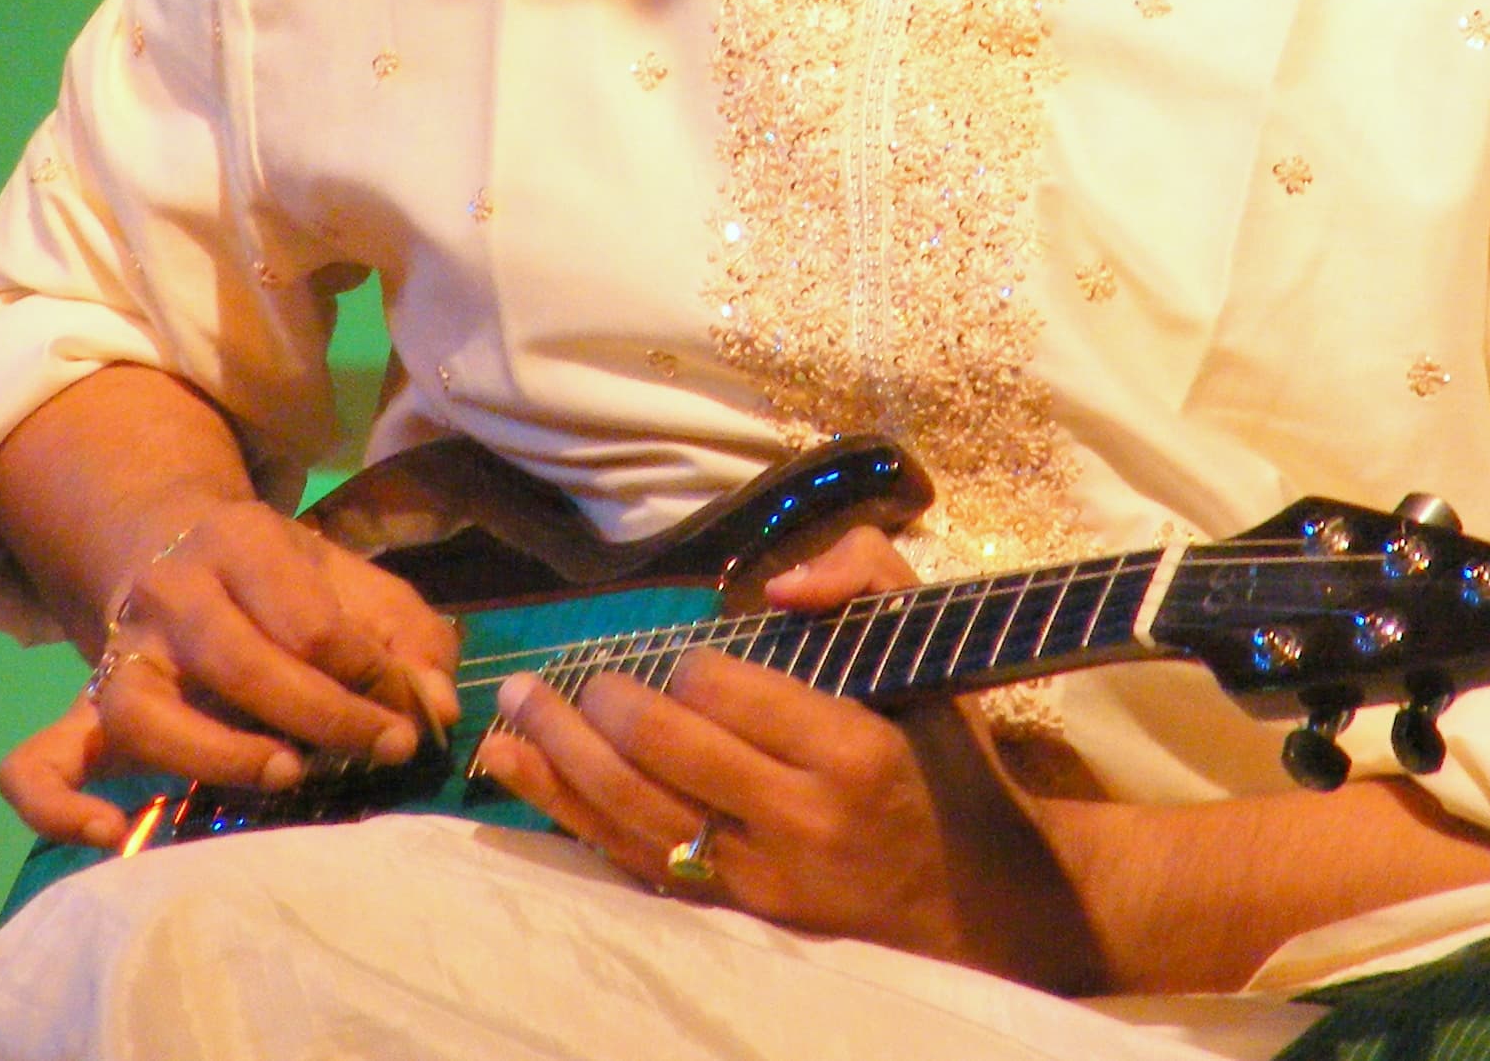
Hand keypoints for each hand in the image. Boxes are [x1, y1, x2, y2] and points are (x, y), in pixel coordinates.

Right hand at [0, 367, 461, 844]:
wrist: (171, 544)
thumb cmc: (282, 583)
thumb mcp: (354, 583)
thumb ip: (408, 638)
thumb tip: (436, 708)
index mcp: (242, 542)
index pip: (308, 619)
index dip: (369, 675)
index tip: (408, 715)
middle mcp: (168, 593)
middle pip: (237, 661)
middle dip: (319, 716)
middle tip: (377, 750)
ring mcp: (116, 655)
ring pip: (142, 714)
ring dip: (217, 756)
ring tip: (285, 776)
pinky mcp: (78, 712)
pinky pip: (36, 764)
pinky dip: (58, 808)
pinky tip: (114, 837)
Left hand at [471, 528, 1103, 988]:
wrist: (979, 895)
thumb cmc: (948, 760)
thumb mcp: (930, 652)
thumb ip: (866, 577)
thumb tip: (776, 583)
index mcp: (850, 749)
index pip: (728, 694)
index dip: (683, 667)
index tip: (675, 655)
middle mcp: (799, 819)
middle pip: (665, 756)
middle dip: (595, 710)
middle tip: (552, 677)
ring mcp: (763, 877)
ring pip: (635, 814)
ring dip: (559, 760)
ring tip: (510, 711)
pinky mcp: (737, 913)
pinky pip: (638, 861)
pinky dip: (571, 816)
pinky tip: (520, 777)